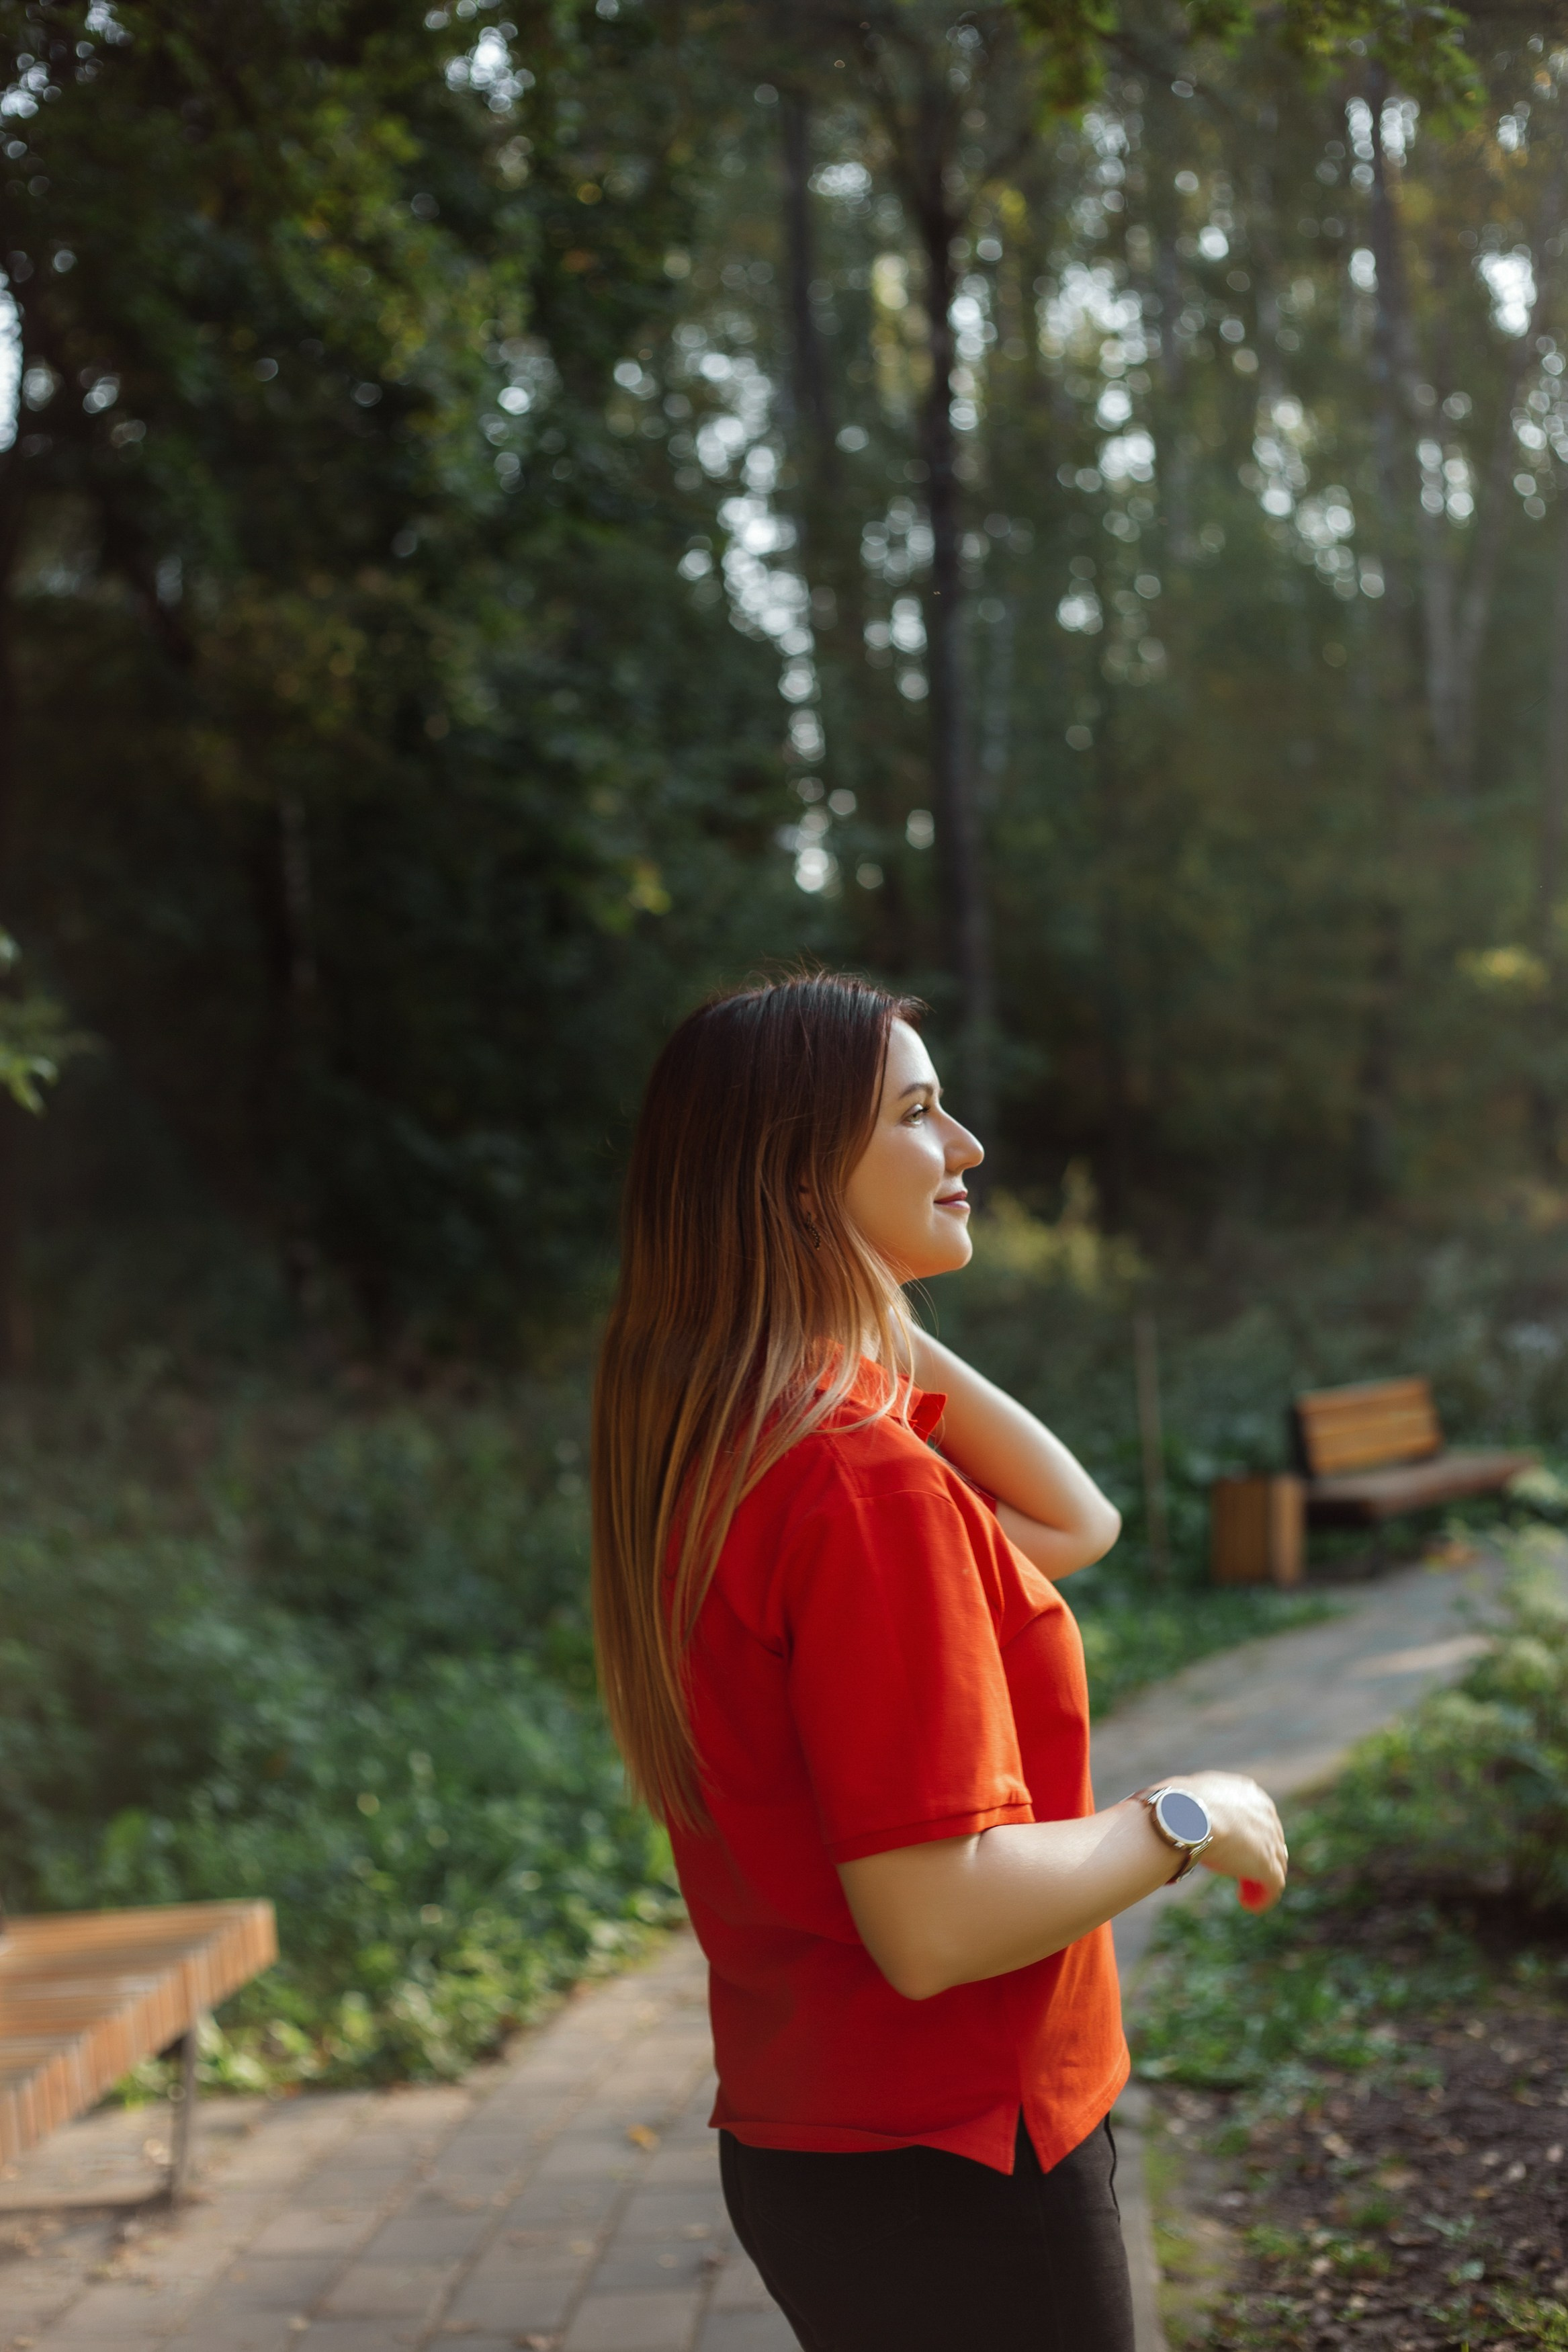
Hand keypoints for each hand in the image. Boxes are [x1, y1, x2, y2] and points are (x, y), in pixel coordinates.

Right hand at [1177, 1771, 1288, 1908]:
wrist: (1185, 1814)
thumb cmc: (1177, 1802)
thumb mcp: (1187, 1796)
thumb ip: (1191, 1806)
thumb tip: (1163, 1810)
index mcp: (1248, 1793)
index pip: (1257, 1817)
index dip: (1249, 1836)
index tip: (1237, 1849)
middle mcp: (1265, 1814)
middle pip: (1269, 1840)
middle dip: (1257, 1857)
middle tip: (1242, 1874)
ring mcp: (1270, 1841)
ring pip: (1273, 1864)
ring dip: (1257, 1880)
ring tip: (1244, 1894)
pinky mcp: (1267, 1866)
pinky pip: (1272, 1886)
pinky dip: (1261, 1897)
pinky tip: (1247, 1903)